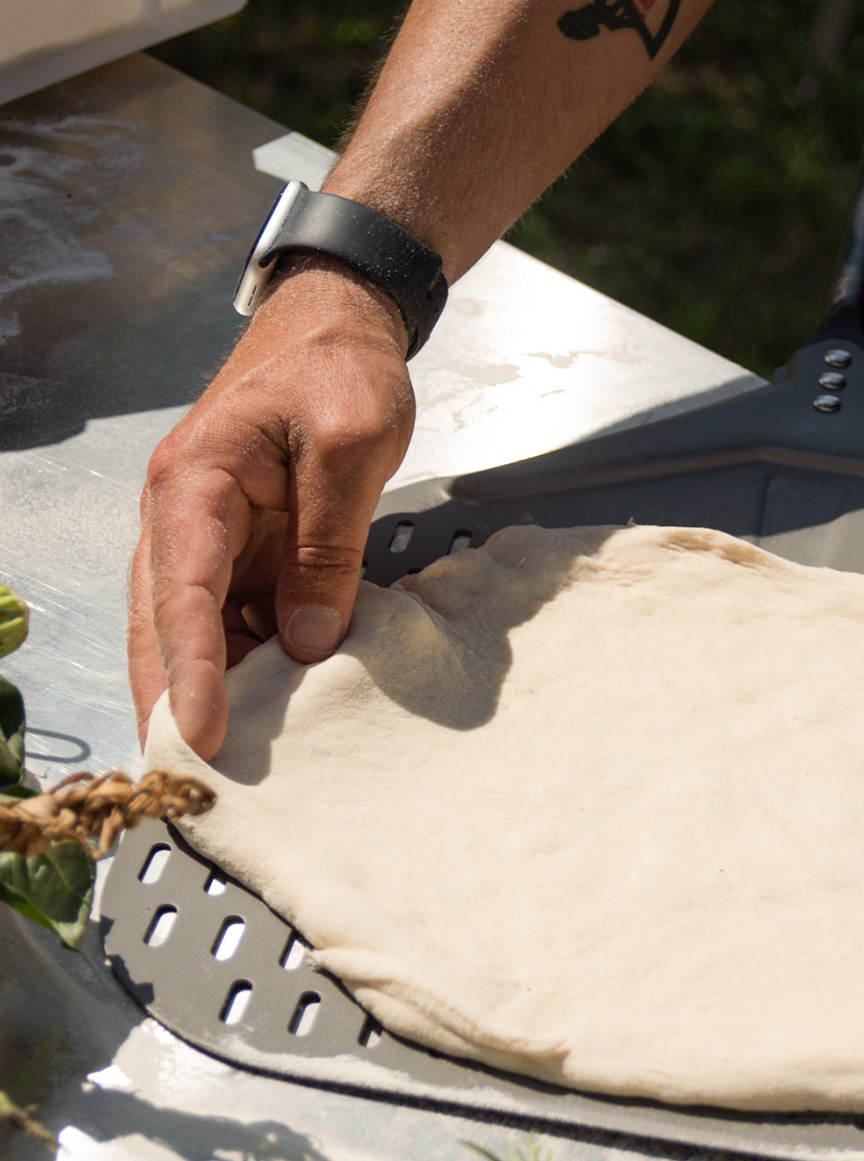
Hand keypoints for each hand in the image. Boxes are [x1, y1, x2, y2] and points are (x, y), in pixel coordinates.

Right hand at [129, 261, 414, 757]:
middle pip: (163, 625)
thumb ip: (329, 546)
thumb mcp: (350, 448)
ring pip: (194, 630)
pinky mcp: (243, 550)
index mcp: (197, 483)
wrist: (339, 328)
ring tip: (229, 766)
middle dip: (171, 700)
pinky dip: (246, 666)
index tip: (202, 733)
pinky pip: (235, 618)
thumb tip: (310, 641)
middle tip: (187, 780)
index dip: (189, 669)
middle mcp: (186, 517)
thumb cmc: (340, 369)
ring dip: (208, 691)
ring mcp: (212, 536)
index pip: (182, 593)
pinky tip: (270, 712)